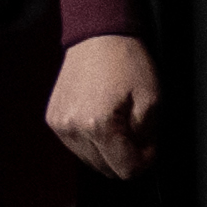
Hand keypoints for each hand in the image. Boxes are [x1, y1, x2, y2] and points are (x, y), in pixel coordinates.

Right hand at [42, 33, 160, 181]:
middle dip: (125, 155)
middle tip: (136, 131)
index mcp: (99, 125)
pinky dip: (91, 139)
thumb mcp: (152, 101)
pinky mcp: (54, 119)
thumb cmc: (125, 62)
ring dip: (107, 149)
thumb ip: (147, 138)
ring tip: (118, 121)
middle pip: (106, 169)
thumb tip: (141, 158)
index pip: (126, 169)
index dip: (144, 161)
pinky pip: (77, 145)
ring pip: (91, 160)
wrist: (99, 37)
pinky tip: (100, 118)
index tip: (149, 146)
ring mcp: (60, 125)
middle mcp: (74, 128)